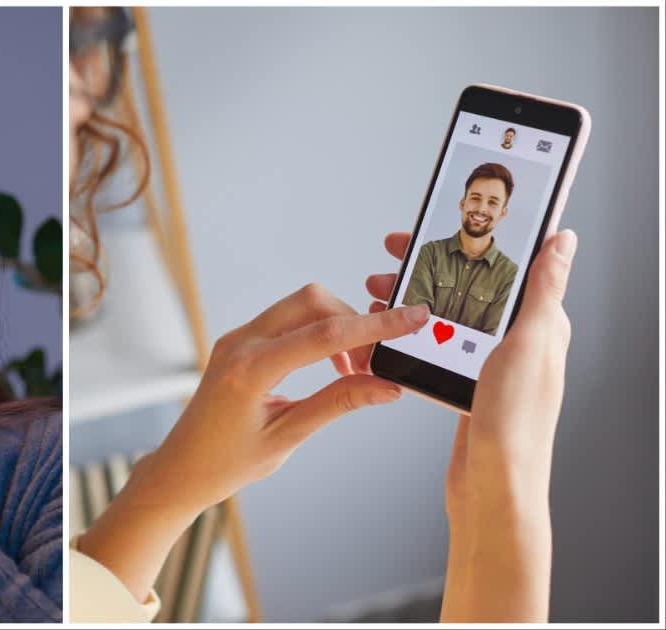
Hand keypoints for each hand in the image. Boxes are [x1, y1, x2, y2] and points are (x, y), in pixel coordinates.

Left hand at [78, 284, 427, 601]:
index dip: (376, 325)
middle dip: (354, 321)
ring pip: (301, 306)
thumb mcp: (288, 437)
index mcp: (251, 370)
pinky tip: (332, 367)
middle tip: (376, 364)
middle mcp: (241, 343)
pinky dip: (316, 333)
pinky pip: (286, 320)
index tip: (415, 317)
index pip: (325, 334)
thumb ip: (338, 404)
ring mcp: (237, 338)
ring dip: (336, 327)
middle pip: (313, 301)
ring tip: (355, 371)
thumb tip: (388, 386)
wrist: (181, 469)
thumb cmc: (227, 463)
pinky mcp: (239, 342)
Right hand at [365, 230, 576, 511]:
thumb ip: (543, 290)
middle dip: (428, 266)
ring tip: (376, 294)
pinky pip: (436, 345)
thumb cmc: (516, 422)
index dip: (469, 238)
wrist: (494, 487)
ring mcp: (491, 365)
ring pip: (447, 314)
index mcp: (539, 325)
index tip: (433, 223)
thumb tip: (562, 240)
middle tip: (391, 256)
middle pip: (470, 286)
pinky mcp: (468, 386)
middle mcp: (518, 342)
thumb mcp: (529, 344)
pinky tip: (388, 332)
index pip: (506, 264)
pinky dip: (411, 332)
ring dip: (412, 299)